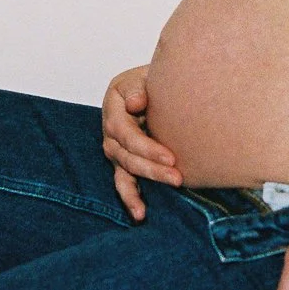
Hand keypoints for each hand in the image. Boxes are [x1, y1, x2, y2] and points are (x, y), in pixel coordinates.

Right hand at [101, 65, 179, 219]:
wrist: (160, 85)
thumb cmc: (155, 79)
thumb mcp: (147, 75)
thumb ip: (139, 88)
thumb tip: (134, 103)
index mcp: (114, 104)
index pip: (125, 132)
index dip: (146, 147)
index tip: (171, 157)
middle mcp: (111, 129)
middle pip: (126, 155)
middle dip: (151, 169)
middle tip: (177, 178)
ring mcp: (116, 148)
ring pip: (125, 170)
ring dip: (142, 186)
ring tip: (156, 202)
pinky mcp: (125, 162)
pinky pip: (124, 182)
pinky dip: (130, 198)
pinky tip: (140, 214)